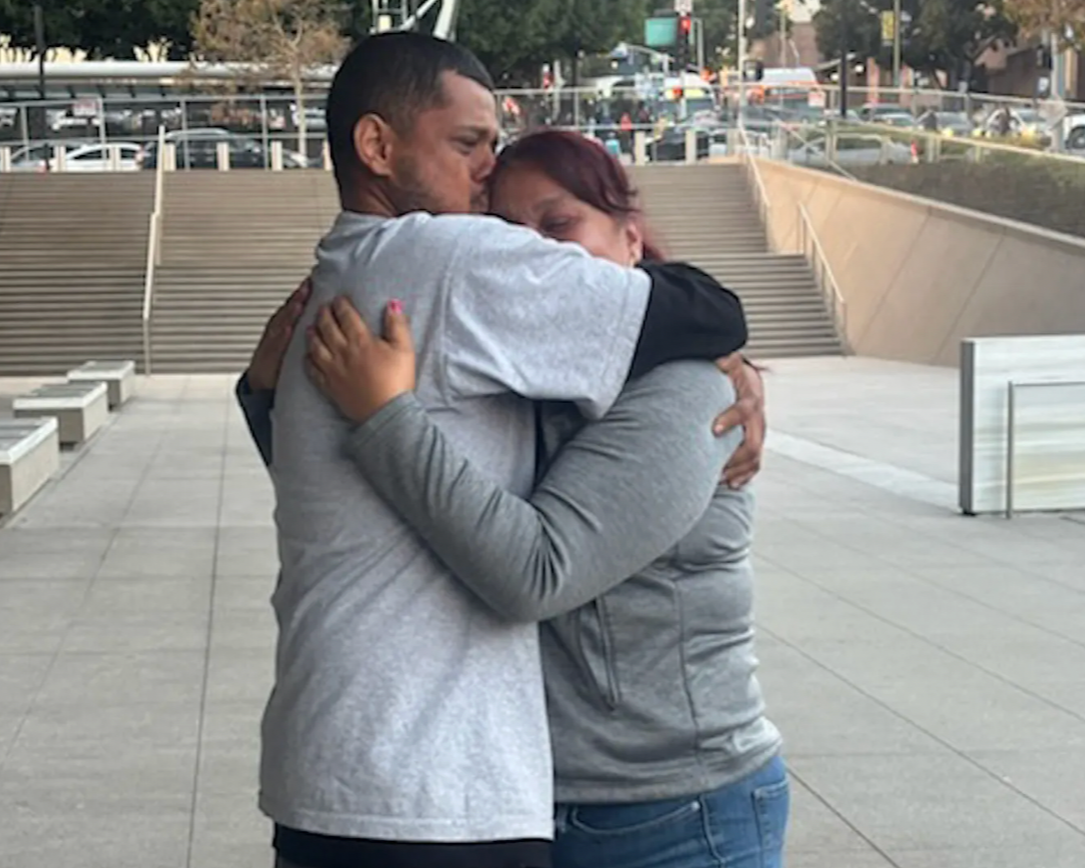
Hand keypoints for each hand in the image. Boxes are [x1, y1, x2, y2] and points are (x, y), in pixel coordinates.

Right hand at [247, 279, 311, 390]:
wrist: (263, 379)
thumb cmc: (283, 356)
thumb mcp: (297, 339)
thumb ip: (309, 327)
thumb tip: (329, 316)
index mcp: (287, 323)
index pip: (297, 304)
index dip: (306, 292)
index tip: (315, 280)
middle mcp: (279, 328)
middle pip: (289, 310)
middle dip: (298, 298)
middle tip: (308, 286)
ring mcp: (273, 340)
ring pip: (282, 323)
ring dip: (291, 313)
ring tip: (299, 303)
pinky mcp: (269, 354)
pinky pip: (276, 344)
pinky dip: (282, 336)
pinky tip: (288, 329)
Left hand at [306, 297, 415, 423]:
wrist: (387, 412)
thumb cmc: (397, 382)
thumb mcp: (405, 349)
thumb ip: (397, 325)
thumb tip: (393, 305)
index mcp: (361, 341)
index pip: (347, 316)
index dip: (341, 304)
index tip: (339, 299)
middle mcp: (343, 352)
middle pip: (327, 327)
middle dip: (324, 314)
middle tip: (323, 308)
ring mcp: (334, 370)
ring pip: (316, 346)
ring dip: (312, 334)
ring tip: (311, 327)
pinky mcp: (330, 386)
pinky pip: (313, 370)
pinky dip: (308, 361)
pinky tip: (308, 356)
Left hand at [712, 353, 765, 488]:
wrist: (748, 383)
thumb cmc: (734, 376)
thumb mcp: (730, 365)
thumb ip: (726, 362)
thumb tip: (720, 358)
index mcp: (751, 399)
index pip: (744, 410)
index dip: (730, 419)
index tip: (714, 429)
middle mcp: (758, 419)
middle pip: (753, 443)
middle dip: (734, 457)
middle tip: (714, 468)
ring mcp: (758, 434)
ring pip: (754, 457)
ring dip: (738, 471)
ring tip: (719, 480)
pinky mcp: (755, 444)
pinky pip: (755, 464)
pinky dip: (745, 476)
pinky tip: (732, 485)